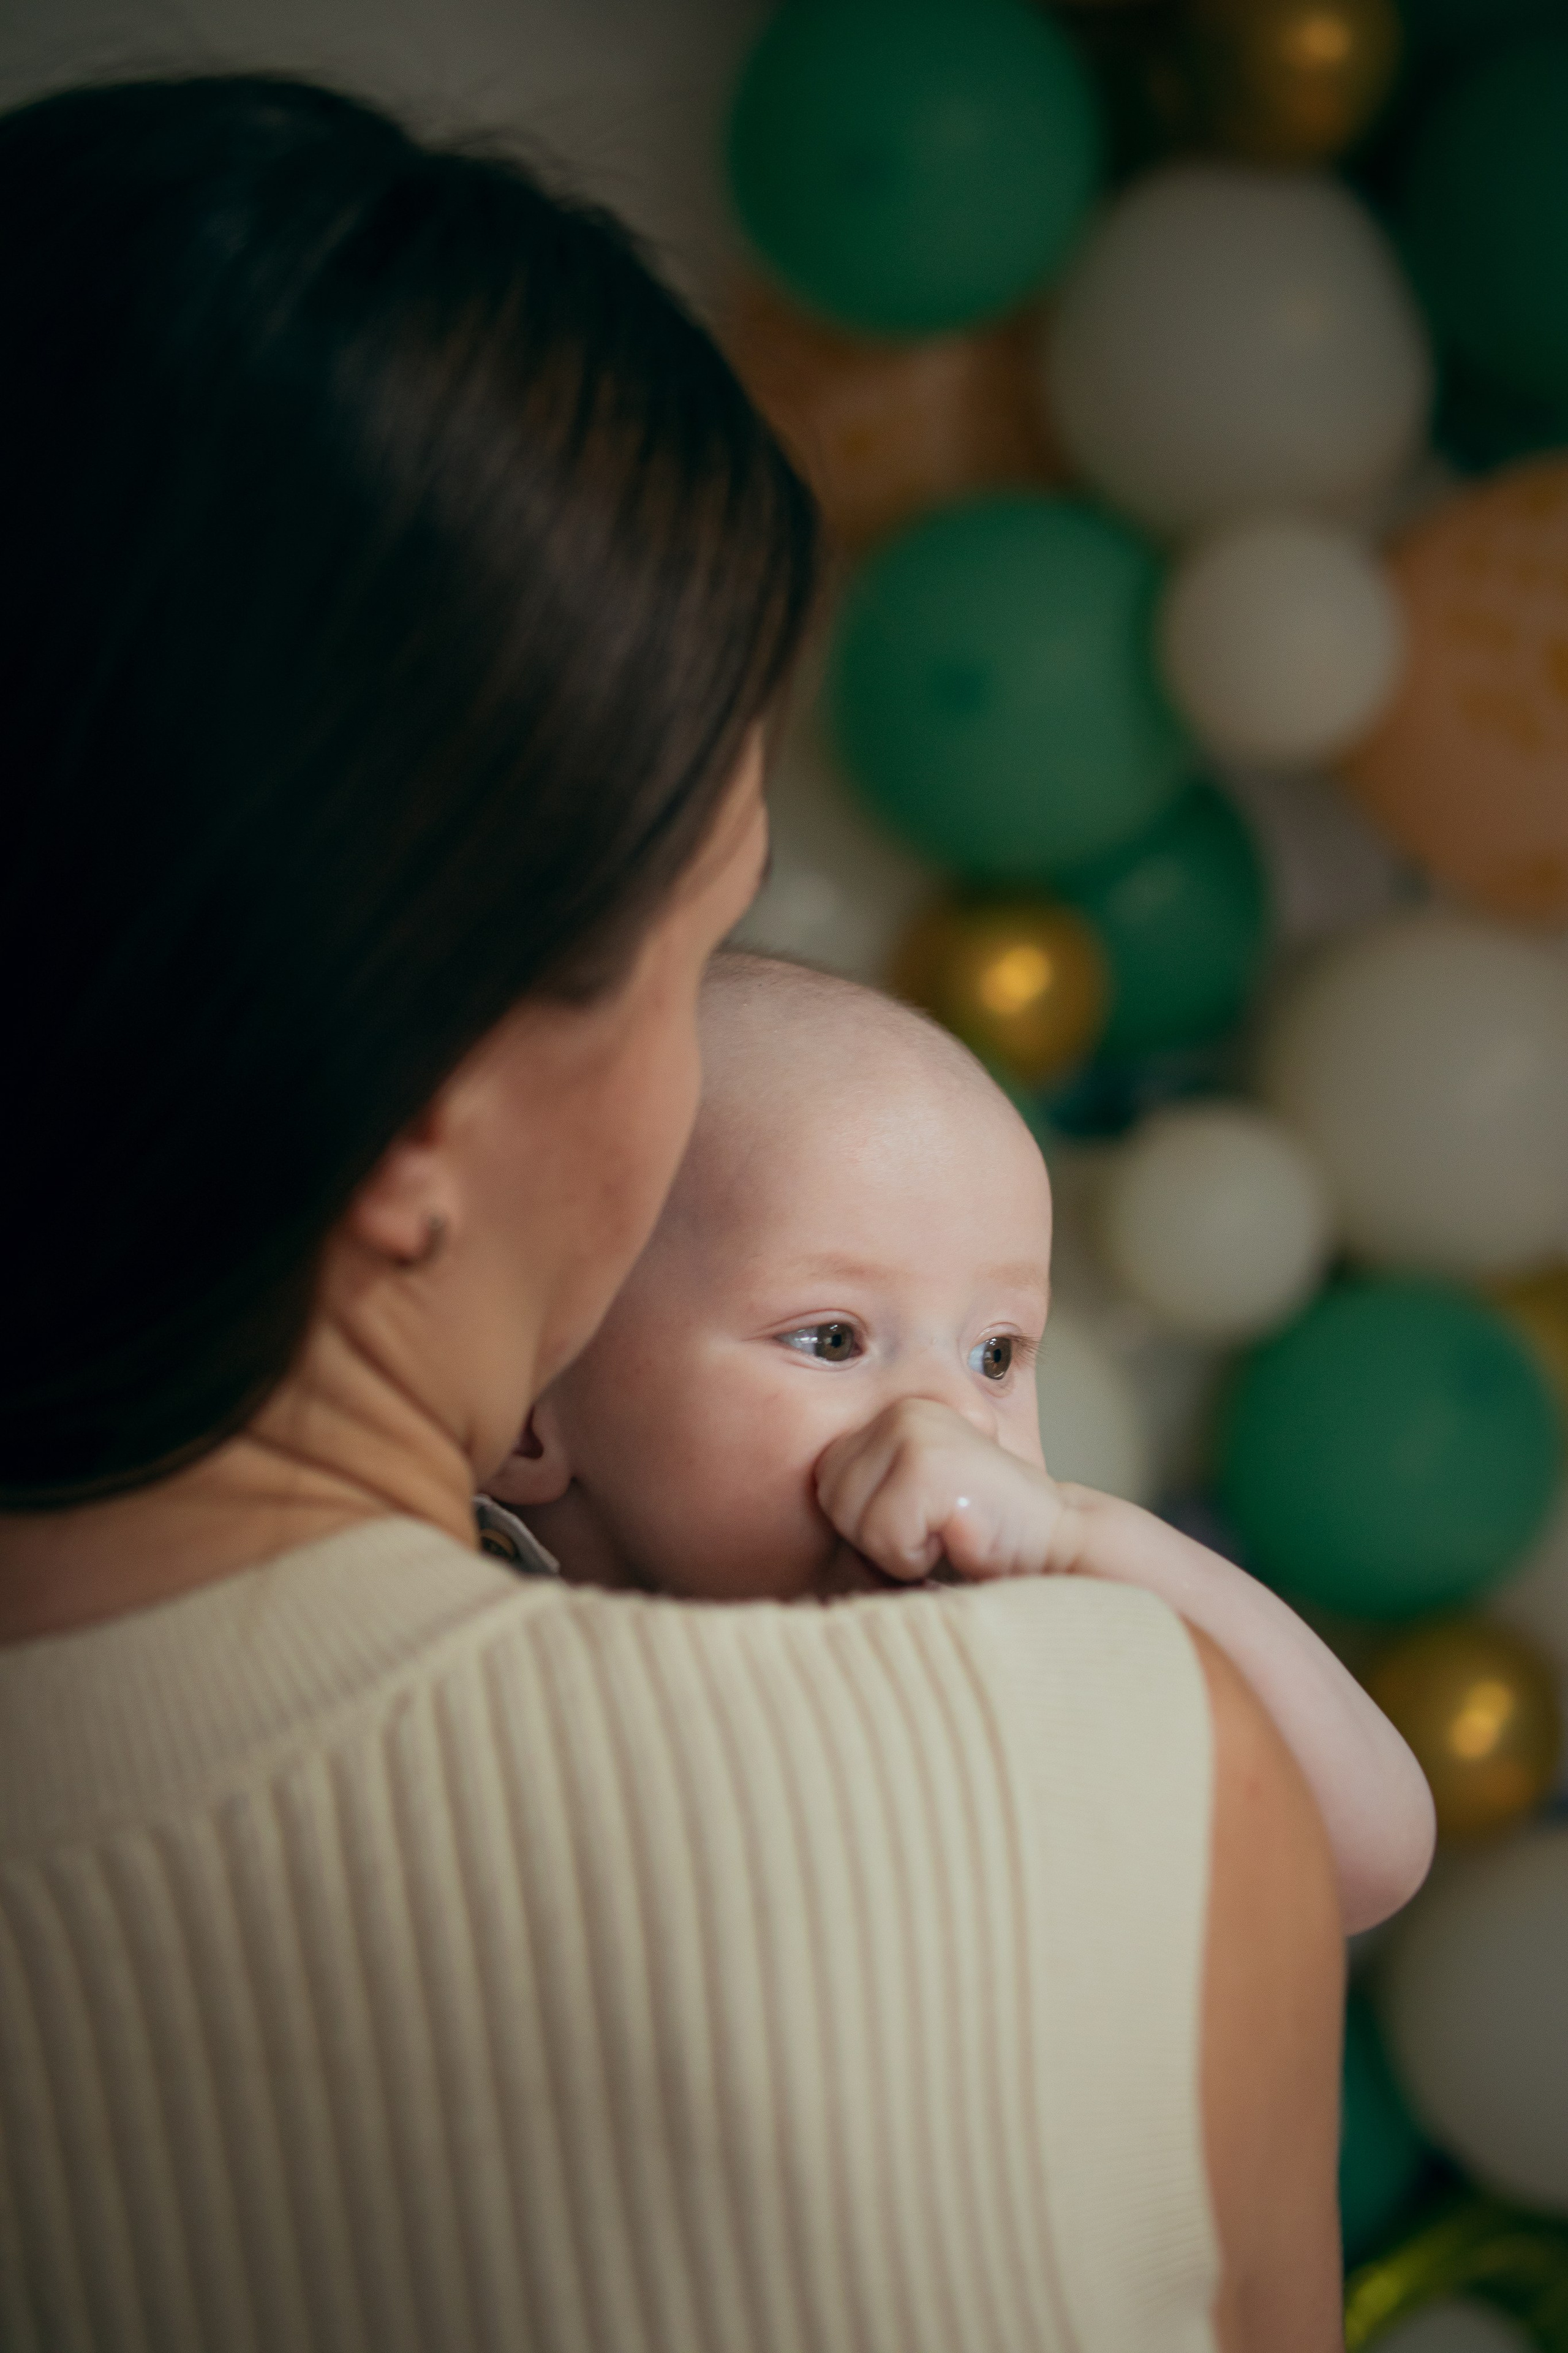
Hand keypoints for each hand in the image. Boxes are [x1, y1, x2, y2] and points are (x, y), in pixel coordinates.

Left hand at [814, 1398, 1068, 1586]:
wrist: (1059, 1553)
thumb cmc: (975, 1548)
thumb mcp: (906, 1517)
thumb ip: (857, 1509)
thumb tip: (780, 1538)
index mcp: (890, 1417)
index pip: (826, 1482)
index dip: (865, 1525)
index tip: (920, 1527)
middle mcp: (899, 1408)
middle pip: (829, 1495)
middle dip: (874, 1534)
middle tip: (936, 1532)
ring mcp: (915, 1425)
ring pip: (847, 1510)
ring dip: (895, 1545)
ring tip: (949, 1531)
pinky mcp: (929, 1456)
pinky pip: (881, 1530)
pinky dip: (914, 1554)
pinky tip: (961, 1538)